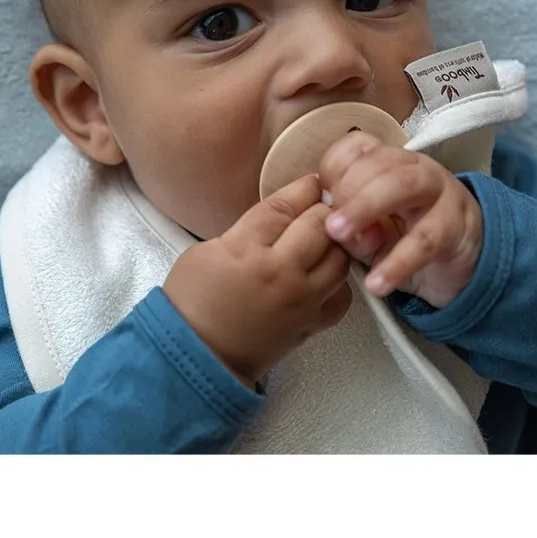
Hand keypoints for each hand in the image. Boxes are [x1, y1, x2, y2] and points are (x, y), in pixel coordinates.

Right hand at [163, 174, 351, 387]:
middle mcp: (280, 272)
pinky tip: (326, 274)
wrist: (199, 355)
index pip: (286, 206)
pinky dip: (339, 281)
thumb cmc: (193, 301)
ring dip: (336, 242)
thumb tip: (281, 214)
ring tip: (325, 238)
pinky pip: (343, 295)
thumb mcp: (207, 250)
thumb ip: (247, 228)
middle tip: (321, 205)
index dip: (303, 188)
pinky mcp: (312, 324)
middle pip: (320, 225)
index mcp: (246, 248)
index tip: (311, 182)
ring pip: (340, 257)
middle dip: (323, 209)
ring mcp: (301, 300)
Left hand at [318, 131, 482, 307]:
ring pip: (402, 185)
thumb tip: (334, 230)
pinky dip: (398, 263)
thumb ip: (351, 227)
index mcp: (389, 162)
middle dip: (347, 190)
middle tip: (329, 225)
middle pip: (378, 161)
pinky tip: (377, 283)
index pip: (358, 147)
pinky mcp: (456, 226)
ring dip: (365, 207)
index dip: (333, 169)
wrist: (461, 263)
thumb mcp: (371, 231)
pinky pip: (425, 240)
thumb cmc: (406, 238)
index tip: (320, 199)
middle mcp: (415, 168)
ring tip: (340, 236)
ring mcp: (439, 191)